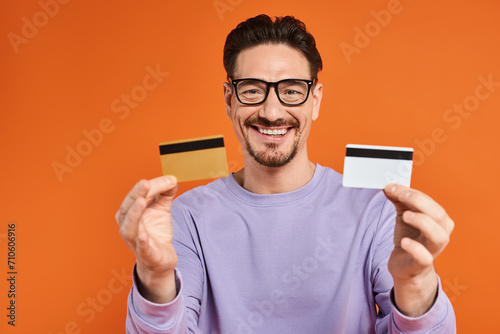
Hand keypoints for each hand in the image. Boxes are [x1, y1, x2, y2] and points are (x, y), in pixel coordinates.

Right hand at [115, 175, 178, 302]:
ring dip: (134, 214)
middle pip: (127, 209)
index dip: (151, 187)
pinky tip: (143, 234)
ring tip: (140, 201)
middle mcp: (127, 226)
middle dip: (135, 195)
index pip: (136, 196)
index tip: (169, 180)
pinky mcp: (146, 254)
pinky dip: (141, 240)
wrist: (160, 259)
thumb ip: (165, 193)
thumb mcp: (162, 210)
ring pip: (129, 227)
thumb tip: (172, 179)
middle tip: (145, 183)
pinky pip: (141, 247)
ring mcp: (135, 241)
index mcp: (129, 213)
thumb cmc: (156, 232)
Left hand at [383, 183, 453, 315]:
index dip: (412, 193)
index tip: (392, 187)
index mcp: (438, 219)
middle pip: (439, 215)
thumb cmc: (409, 237)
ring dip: (422, 222)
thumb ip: (398, 200)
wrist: (404, 265)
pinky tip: (404, 242)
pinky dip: (415, 248)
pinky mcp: (421, 264)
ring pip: (438, 236)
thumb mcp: (404, 215)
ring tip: (405, 216)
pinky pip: (424, 257)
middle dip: (419, 202)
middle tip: (400, 196)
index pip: (429, 202)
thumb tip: (389, 186)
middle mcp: (440, 233)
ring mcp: (433, 250)